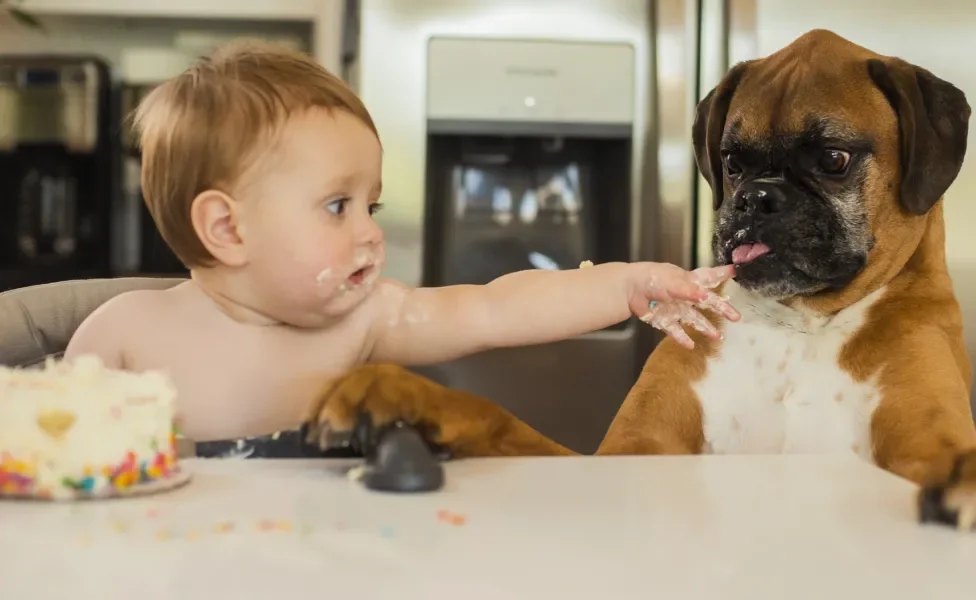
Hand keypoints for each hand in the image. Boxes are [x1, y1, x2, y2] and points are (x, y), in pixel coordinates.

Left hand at [625, 263, 739, 348]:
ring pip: (694, 319)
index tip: (737, 271)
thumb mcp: (672, 282)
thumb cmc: (650, 278)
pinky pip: (675, 330)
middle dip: (722, 309)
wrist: (628, 289)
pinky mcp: (664, 319)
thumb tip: (705, 297)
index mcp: (688, 280)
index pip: (710, 277)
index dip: (723, 274)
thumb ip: (689, 290)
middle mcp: (684, 294)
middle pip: (707, 302)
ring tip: (718, 337)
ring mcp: (675, 308)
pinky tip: (690, 345)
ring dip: (706, 328)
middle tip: (736, 317)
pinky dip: (682, 338)